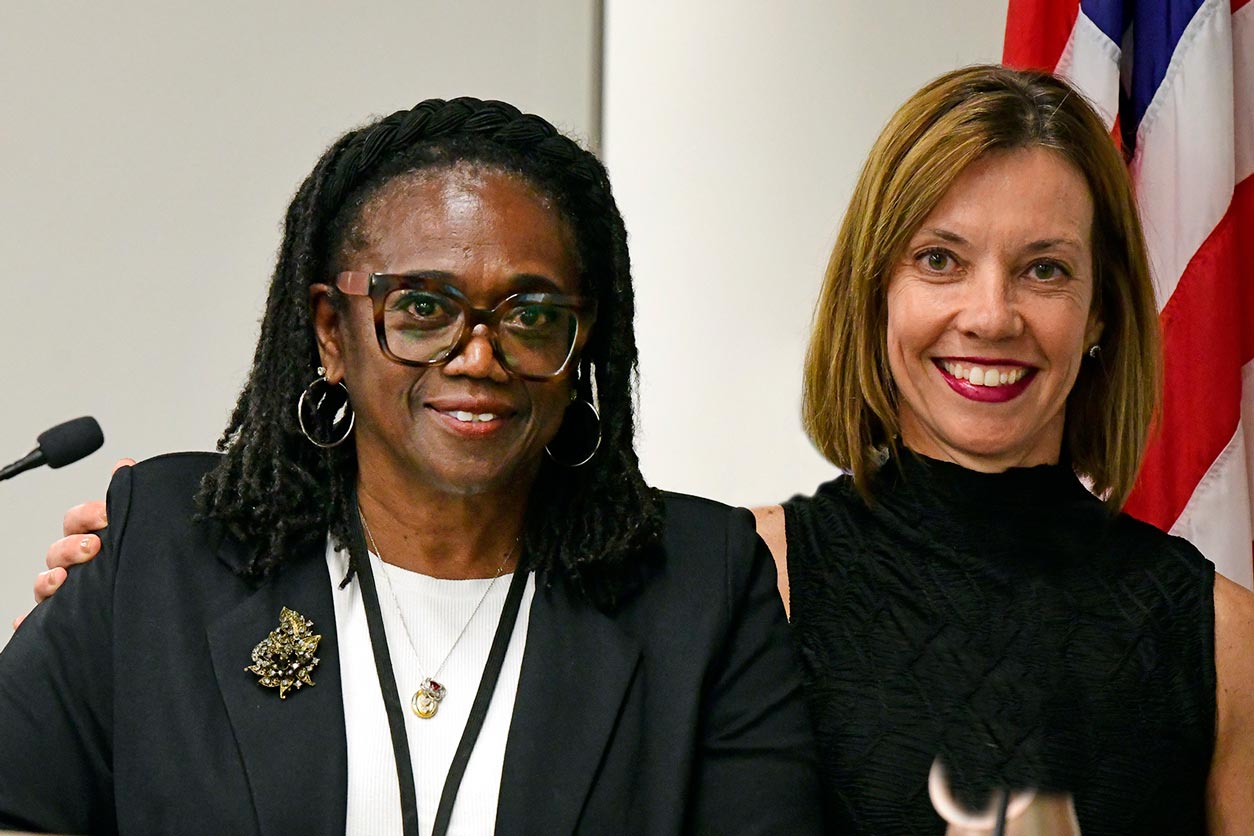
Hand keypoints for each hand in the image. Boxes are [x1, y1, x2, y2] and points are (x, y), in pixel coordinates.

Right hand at [12, 458, 134, 629]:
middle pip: (59, 550)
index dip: (88, 515)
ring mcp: (64, 591)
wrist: (146, 609)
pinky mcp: (61, 619)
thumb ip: (126, 501)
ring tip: (61, 580)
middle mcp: (73, 564)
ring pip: (46, 582)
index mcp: (90, 539)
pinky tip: (26, 623)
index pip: (78, 520)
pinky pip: (37, 622)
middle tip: (93, 547)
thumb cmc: (136, 567)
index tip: (107, 514)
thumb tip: (126, 465)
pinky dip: (29, 622)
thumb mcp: (133, 532)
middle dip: (71, 546)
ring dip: (49, 579)